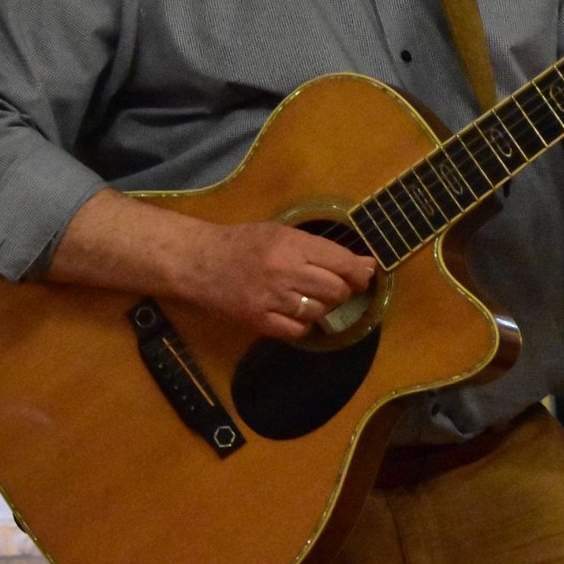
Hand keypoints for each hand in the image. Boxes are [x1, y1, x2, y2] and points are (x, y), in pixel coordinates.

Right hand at [176, 220, 377, 340]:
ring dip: (322, 306)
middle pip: (336, 290)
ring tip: (308, 296)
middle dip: (343, 290)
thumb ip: (321, 248)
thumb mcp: (281, 232)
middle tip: (334, 286)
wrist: (198, 262)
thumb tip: (365, 264)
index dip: (360, 272)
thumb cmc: (242, 243)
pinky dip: (303, 324)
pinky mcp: (259, 321)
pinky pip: (298, 330)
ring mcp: (271, 299)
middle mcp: (284, 271)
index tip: (365, 275)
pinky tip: (295, 312)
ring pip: (319, 311)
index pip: (342, 262)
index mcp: (291, 244)